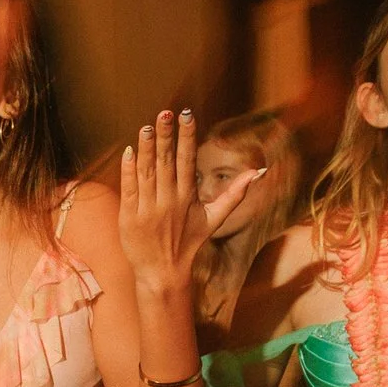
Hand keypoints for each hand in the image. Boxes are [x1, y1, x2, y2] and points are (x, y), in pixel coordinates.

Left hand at [117, 109, 261, 291]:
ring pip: (146, 171)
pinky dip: (129, 169)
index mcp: (188, 197)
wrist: (162, 272)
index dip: (187, 136)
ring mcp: (148, 208)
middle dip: (166, 135)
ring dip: (146, 147)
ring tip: (146, 127)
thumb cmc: (189, 243)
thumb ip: (235, 194)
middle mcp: (168, 201)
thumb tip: (259, 173)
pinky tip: (130, 150)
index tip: (187, 114)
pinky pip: (128, 188)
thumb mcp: (215, 219)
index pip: (187, 160)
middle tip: (164, 113)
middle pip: (166, 161)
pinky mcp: (129, 216)